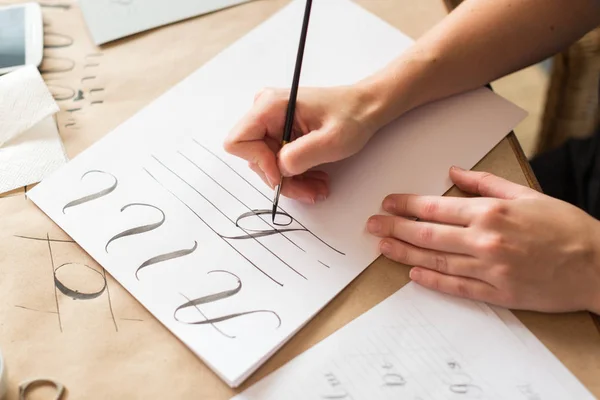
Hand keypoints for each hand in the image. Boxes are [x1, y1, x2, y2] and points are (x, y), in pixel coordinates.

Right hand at [223, 86, 380, 203]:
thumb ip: (300, 156)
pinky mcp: (280, 133)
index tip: (284, 175)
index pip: (238, 142)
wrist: (366, 108)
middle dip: (281, 180)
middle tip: (310, 191)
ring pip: (267, 165)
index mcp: (270, 106)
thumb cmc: (352, 116)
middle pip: (254, 158)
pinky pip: (278, 162)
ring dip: (291, 181)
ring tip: (318, 187)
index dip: (258, 163)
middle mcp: (265, 112)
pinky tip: (315, 179)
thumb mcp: (331, 140)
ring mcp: (271, 123)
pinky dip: (296, 175)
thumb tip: (278, 170)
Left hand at [366, 166, 599, 313]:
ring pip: (436, 260)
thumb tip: (453, 170)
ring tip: (382, 247)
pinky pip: (457, 287)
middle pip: (427, 234)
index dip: (406, 205)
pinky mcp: (499, 292)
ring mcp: (490, 268)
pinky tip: (413, 275)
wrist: (597, 264)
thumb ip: (484, 183)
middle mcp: (485, 239)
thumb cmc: (564, 226)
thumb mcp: (525, 193)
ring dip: (404, 254)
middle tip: (371, 225)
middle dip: (394, 228)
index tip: (387, 203)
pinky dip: (432, 281)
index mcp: (490, 212)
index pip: (435, 207)